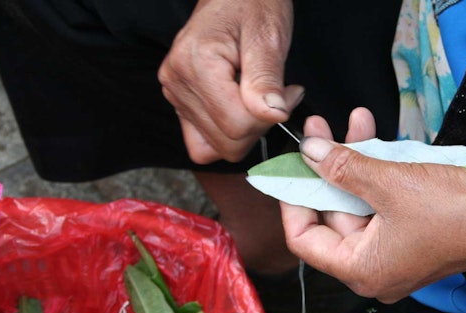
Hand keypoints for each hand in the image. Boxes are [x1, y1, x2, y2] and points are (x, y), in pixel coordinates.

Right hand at [158, 0, 304, 163]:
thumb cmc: (252, 4)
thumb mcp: (267, 35)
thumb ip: (267, 78)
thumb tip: (273, 115)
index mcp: (196, 63)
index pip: (237, 124)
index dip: (271, 117)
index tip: (290, 93)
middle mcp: (177, 82)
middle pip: (228, 141)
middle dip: (261, 125)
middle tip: (278, 94)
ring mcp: (175, 94)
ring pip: (218, 146)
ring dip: (248, 129)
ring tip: (260, 95)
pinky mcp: (180, 102)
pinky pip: (203, 143)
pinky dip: (227, 135)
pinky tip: (242, 110)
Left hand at [281, 108, 465, 302]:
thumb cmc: (457, 211)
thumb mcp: (391, 183)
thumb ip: (344, 167)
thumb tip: (310, 152)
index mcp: (361, 270)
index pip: (305, 239)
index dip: (293, 198)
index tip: (292, 164)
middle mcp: (375, 269)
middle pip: (332, 216)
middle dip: (327, 168)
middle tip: (320, 130)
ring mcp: (395, 253)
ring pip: (359, 204)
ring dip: (354, 163)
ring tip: (351, 122)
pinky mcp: (413, 235)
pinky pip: (382, 204)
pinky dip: (377, 174)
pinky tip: (374, 137)